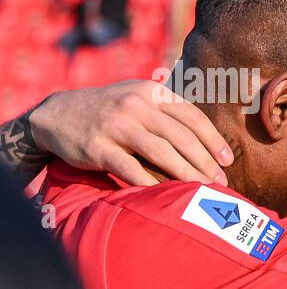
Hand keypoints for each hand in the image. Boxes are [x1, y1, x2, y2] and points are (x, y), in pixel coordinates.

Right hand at [29, 80, 232, 186]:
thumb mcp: (138, 99)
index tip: (227, 162)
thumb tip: (210, 141)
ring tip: (202, 190)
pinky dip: (150, 183)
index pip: (192, 116)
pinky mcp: (97, 147)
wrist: (57, 115)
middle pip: (181, 137)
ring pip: (161, 152)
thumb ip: (168, 113)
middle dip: (205, 163)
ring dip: (186, 174)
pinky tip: (167, 196)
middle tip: (221, 184)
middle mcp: (135, 105)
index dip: (213, 140)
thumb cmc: (111, 112)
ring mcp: (115, 126)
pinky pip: (130, 169)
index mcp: (151, 92)